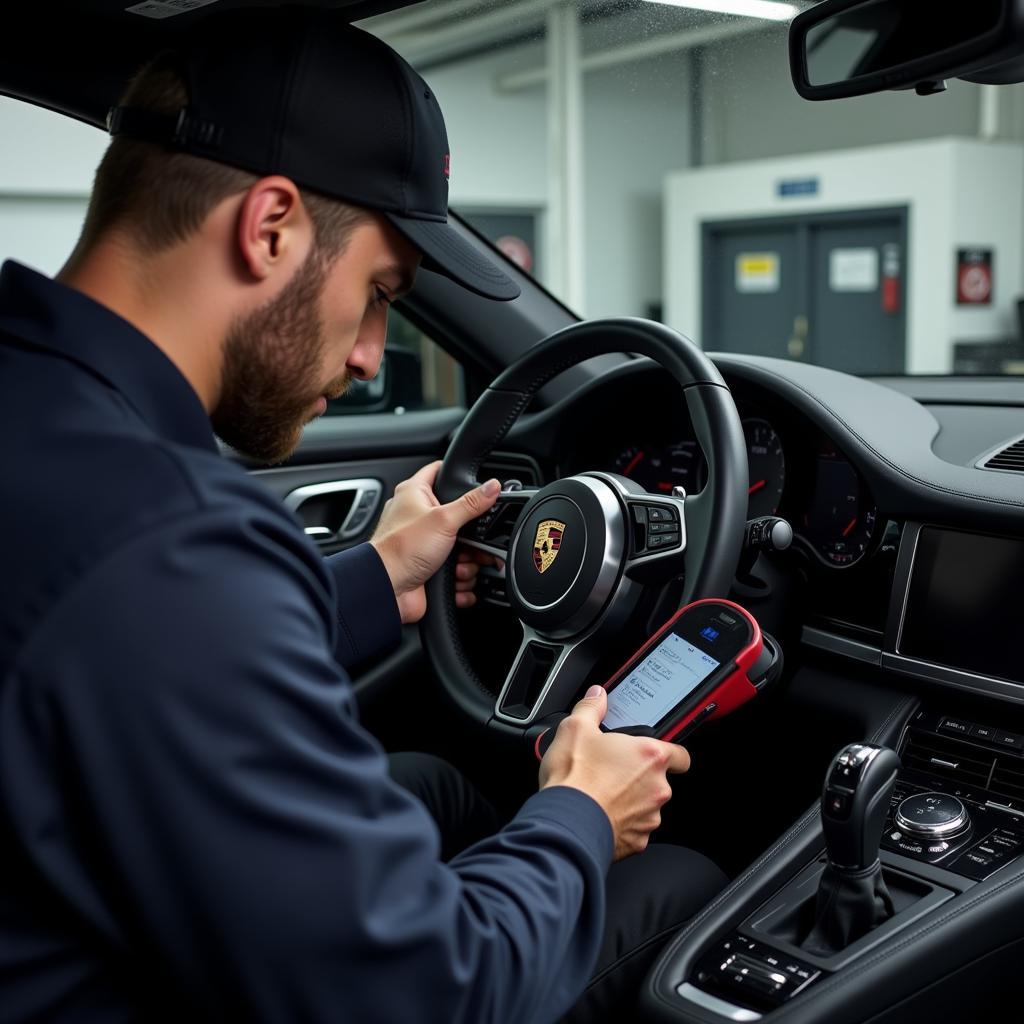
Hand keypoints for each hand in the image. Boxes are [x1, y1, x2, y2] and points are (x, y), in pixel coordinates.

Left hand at [371, 461, 500, 623]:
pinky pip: (456, 570)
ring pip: (461, 547)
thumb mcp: (443, 519)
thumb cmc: (401, 549)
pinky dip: (460, 577)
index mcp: (415, 494)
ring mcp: (424, 543)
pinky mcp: (429, 566)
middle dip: (470, 534)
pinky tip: (455, 579)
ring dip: (466, 560)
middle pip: (458, 516)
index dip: (456, 473)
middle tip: (471, 540)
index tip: (476, 479)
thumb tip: (492, 487)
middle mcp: (418, 516)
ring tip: (458, 564)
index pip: (438, 470)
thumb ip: (471, 503)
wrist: (387, 588)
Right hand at [539, 685, 690, 860]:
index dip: (669, 752)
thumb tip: (597, 695)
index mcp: (650, 756)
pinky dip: (621, 822)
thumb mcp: (575, 728)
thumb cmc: (575, 778)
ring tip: (602, 793)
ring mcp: (649, 817)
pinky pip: (634, 828)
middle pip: (660, 780)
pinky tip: (600, 813)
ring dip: (631, 800)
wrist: (565, 823)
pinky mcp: (637, 840)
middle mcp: (657, 788)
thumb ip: (591, 707)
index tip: (654, 753)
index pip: (680, 754)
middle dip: (640, 776)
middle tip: (613, 771)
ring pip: (647, 805)